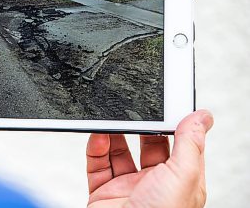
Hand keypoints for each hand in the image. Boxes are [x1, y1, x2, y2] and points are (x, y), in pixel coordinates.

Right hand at [86, 110, 213, 207]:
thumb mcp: (182, 178)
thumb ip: (190, 145)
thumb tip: (203, 117)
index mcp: (179, 181)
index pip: (179, 145)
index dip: (172, 124)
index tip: (165, 105)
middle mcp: (154, 184)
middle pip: (146, 145)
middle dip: (138, 127)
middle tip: (133, 110)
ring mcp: (127, 187)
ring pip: (118, 152)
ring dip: (113, 134)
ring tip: (110, 120)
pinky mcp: (103, 192)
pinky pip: (97, 164)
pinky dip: (95, 148)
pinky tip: (98, 136)